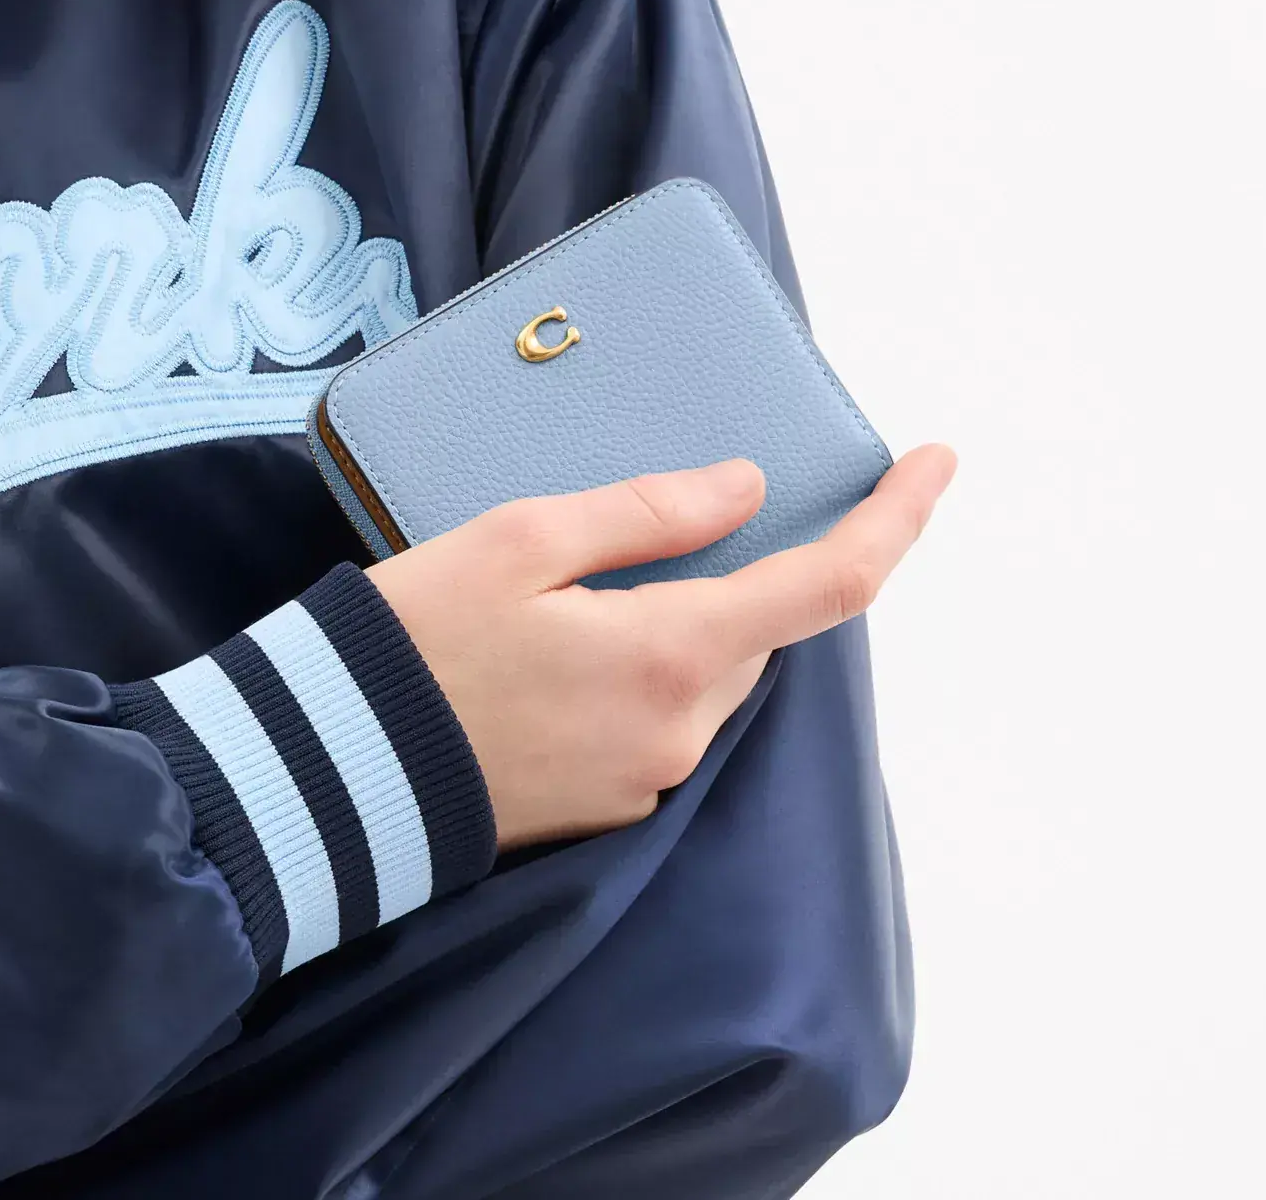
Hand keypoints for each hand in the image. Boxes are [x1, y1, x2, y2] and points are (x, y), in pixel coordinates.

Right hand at [364, 444, 956, 849]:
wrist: (328, 771)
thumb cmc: (415, 639)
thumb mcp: (522, 540)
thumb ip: (648, 511)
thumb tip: (747, 489)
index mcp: (670, 654)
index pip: (829, 586)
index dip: (896, 520)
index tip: (937, 461)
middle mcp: (678, 731)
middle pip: (758, 627)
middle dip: (738, 568)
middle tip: (658, 521)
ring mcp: (645, 778)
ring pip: (708, 671)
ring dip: (682, 618)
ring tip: (577, 587)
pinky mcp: (607, 804)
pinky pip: (663, 715)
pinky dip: (645, 665)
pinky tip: (561, 645)